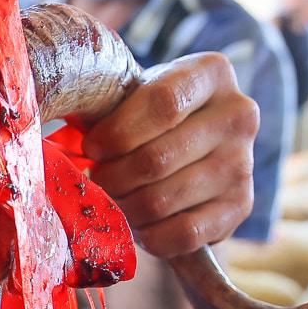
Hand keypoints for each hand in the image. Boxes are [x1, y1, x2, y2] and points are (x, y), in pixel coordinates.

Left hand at [80, 52, 257, 257]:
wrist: (194, 149)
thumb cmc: (149, 115)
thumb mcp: (135, 93)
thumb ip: (109, 104)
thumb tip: (64, 132)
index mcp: (212, 73)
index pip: (163, 103)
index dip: (118, 132)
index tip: (91, 148)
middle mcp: (239, 115)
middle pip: (159, 158)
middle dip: (113, 177)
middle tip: (96, 180)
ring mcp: (244, 163)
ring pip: (164, 199)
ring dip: (126, 207)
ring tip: (114, 199)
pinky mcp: (242, 206)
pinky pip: (184, 233)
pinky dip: (150, 236)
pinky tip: (139, 224)